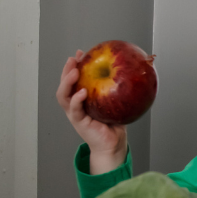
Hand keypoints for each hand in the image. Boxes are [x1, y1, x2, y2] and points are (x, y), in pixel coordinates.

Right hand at [57, 50, 127, 174]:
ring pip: (64, 96)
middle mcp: (76, 104)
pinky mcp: (79, 122)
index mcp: (83, 98)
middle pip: (65, 85)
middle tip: (73, 59)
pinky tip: (82, 92)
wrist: (114, 144)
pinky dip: (77, 100)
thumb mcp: (116, 102)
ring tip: (74, 72)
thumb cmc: (115, 123)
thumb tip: (133, 71)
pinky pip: (75, 109)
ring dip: (67, 82)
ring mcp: (75, 113)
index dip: (75, 66)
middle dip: (66, 70)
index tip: (81, 53)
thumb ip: (118, 88)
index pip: (75, 79)